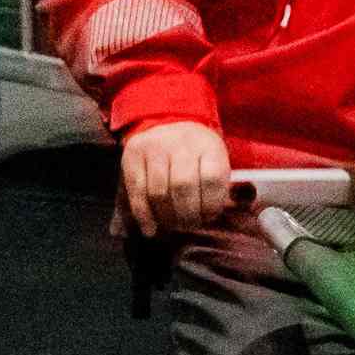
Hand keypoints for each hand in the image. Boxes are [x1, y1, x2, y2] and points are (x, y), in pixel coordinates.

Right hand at [114, 119, 239, 239]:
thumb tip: (220, 215)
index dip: (210, 205)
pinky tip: (151, 229)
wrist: (169, 125)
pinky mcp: (133, 154)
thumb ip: (219, 189)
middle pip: (183, 186)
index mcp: (209, 145)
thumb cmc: (197, 156)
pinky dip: (144, 215)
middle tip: (189, 226)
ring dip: (166, 216)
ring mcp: (155, 146)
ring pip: (158, 192)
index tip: (208, 217)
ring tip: (172, 226)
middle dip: (187, 214)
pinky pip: (137, 192)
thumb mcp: (214, 163)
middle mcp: (181, 142)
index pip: (212, 179)